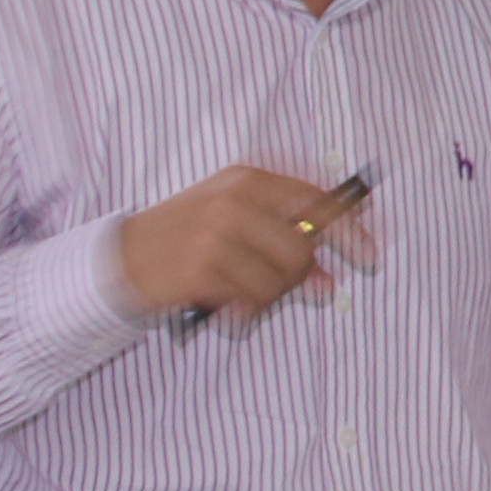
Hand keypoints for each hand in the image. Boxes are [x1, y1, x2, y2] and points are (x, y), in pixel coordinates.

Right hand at [117, 164, 366, 326]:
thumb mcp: (230, 222)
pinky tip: (231, 308)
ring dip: (270, 296)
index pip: (314, 200)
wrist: (121, 258)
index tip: (369, 255)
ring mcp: (214, 233)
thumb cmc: (183, 238)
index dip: (348, 229)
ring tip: (246, 296)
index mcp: (245, 179)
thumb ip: (282, 243)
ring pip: (278, 278)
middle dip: (300, 276)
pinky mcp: (199, 268)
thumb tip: (330, 281)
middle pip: (300, 247)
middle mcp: (233, 201)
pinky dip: (247, 311)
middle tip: (278, 287)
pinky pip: (249, 299)